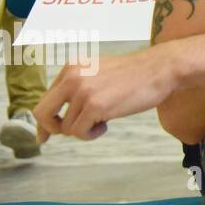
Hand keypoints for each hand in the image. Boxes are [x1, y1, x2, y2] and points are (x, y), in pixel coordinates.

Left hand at [33, 46, 178, 141]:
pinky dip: (92, 134)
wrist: (160, 69)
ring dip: (84, 130)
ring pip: (66, 128)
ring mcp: (83, 91)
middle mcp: (72, 77)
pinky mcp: (95, 105)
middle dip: (52, 128)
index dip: (47, 120)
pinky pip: (80, 133)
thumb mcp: (99, 73)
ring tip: (104, 120)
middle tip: (69, 132)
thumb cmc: (135, 75)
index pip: (46, 99)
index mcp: (72, 68)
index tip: (46, 136)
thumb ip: (78, 89)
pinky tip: (106, 125)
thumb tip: (58, 118)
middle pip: (43, 113)